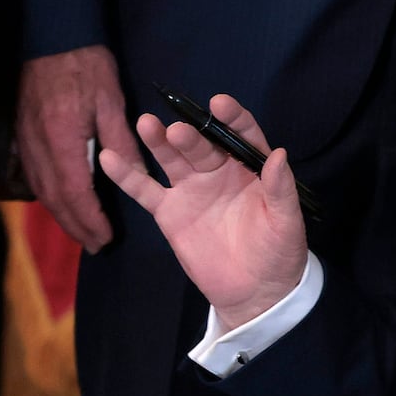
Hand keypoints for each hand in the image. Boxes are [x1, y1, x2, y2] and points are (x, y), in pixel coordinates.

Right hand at [15, 46, 140, 251]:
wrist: (51, 37)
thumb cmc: (86, 66)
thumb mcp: (112, 102)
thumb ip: (122, 141)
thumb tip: (137, 177)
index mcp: (62, 140)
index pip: (75, 193)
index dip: (89, 220)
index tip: (105, 239)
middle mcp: (38, 147)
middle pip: (55, 199)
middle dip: (75, 226)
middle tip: (95, 246)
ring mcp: (24, 142)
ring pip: (41, 189)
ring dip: (61, 214)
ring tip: (81, 232)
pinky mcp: (20, 135)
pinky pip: (32, 174)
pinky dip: (48, 195)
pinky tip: (60, 203)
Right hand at [98, 94, 308, 326]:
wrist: (255, 292)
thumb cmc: (279, 252)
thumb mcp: (286, 221)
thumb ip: (281, 188)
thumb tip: (279, 154)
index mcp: (250, 169)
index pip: (241, 135)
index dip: (232, 118)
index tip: (220, 103)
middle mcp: (219, 172)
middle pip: (202, 145)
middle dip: (190, 135)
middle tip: (177, 130)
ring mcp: (191, 189)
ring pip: (171, 159)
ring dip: (158, 142)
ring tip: (146, 124)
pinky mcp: (169, 212)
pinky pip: (145, 189)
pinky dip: (127, 174)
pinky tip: (109, 156)